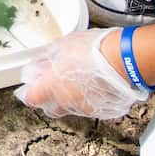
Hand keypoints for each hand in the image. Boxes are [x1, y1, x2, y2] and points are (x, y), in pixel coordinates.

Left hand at [16, 28, 149, 119]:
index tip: (30, 87)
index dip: (29, 93)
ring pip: (71, 108)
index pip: (31, 98)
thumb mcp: (64, 45)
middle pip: (50, 108)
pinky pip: (90, 107)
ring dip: (70, 98)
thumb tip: (38, 64)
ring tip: (78, 80)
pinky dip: (88, 99)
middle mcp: (67, 101)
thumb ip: (47, 58)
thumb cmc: (96, 49)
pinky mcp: (102, 111)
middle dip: (49, 98)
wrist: (125, 59)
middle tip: (53, 84)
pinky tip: (94, 85)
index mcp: (53, 86)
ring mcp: (85, 108)